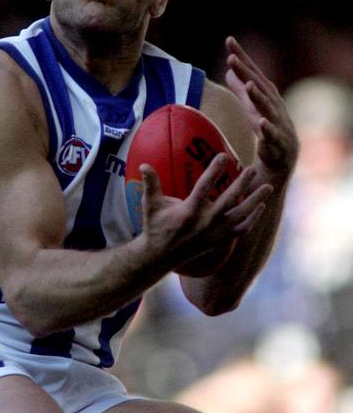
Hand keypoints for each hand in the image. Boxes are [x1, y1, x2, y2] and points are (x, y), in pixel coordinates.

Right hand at [140, 153, 272, 268]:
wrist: (160, 257)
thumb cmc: (155, 227)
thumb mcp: (150, 205)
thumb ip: (150, 184)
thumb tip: (144, 165)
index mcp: (188, 212)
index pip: (204, 188)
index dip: (214, 171)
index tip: (224, 156)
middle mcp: (205, 223)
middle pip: (228, 200)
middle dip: (242, 184)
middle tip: (253, 169)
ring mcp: (214, 233)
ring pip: (240, 216)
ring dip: (255, 201)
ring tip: (268, 187)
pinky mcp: (219, 241)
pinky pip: (241, 230)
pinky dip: (252, 219)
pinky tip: (260, 206)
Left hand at [225, 36, 297, 180]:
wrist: (280, 166)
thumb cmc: (266, 137)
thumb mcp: (251, 112)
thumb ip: (241, 93)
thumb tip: (230, 71)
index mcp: (268, 100)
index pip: (253, 74)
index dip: (243, 58)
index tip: (229, 40)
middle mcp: (276, 109)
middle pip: (260, 88)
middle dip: (247, 72)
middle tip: (231, 58)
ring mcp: (280, 127)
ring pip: (269, 111)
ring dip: (259, 97)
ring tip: (249, 85)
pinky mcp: (280, 147)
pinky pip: (274, 139)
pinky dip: (268, 131)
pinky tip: (262, 123)